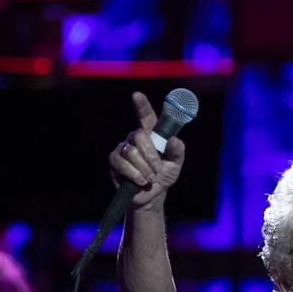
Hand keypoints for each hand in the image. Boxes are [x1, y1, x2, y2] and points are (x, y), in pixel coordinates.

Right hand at [109, 91, 186, 210]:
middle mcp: (135, 138)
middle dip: (151, 155)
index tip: (137, 95)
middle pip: (140, 136)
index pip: (146, 116)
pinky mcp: (115, 160)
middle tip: (157, 169)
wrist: (151, 196)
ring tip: (150, 178)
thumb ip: (177, 152)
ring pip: (132, 152)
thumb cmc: (163, 176)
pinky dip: (135, 174)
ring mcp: (124, 148)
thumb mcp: (175, 165)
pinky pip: (123, 163)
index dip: (142, 105)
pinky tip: (140, 181)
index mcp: (151, 134)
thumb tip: (175, 140)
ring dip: (145, 168)